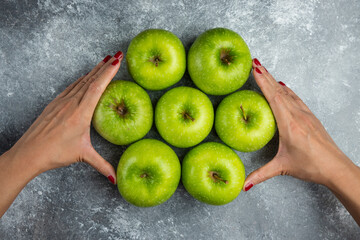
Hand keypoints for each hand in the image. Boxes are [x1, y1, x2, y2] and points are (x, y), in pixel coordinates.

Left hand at [6, 52, 123, 183]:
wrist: (29, 152)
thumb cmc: (54, 153)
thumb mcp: (82, 156)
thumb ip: (102, 165)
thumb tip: (115, 178)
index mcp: (80, 113)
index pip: (97, 87)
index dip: (108, 73)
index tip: (116, 61)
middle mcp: (71, 103)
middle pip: (90, 79)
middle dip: (104, 66)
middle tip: (115, 55)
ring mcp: (61, 102)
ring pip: (80, 81)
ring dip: (93, 70)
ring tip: (103, 61)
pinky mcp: (54, 104)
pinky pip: (71, 87)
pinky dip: (81, 79)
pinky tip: (84, 77)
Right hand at [243, 58, 359, 224]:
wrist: (336, 167)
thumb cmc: (312, 166)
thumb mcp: (282, 168)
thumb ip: (260, 174)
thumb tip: (243, 185)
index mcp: (288, 123)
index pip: (273, 97)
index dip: (263, 81)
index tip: (255, 68)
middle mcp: (297, 115)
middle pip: (279, 90)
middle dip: (266, 75)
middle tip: (255, 62)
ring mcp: (306, 114)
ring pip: (288, 93)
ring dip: (275, 80)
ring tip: (266, 71)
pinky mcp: (311, 117)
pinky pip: (296, 99)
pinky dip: (287, 90)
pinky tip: (284, 87)